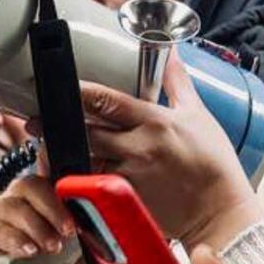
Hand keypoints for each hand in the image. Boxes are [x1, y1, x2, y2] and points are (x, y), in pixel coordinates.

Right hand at [0, 157, 88, 263]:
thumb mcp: (91, 244)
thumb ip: (96, 222)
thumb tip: (109, 205)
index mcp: (48, 192)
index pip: (50, 168)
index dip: (60, 174)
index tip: (76, 191)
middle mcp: (21, 197)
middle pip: (29, 184)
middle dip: (52, 206)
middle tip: (70, 231)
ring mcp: (0, 212)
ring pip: (11, 204)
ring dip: (36, 226)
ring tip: (52, 248)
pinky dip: (15, 239)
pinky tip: (30, 252)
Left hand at [76, 59, 263, 247]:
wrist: (219, 211)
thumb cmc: (213, 164)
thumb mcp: (198, 115)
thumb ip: (177, 82)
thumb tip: (172, 52)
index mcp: (155, 122)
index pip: (107, 101)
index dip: (79, 91)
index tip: (63, 86)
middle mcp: (138, 147)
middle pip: (86, 130)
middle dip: (61, 124)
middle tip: (44, 120)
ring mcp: (128, 175)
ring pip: (84, 159)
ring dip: (68, 152)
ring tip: (58, 148)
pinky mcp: (124, 200)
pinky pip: (92, 186)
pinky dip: (79, 179)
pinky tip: (72, 174)